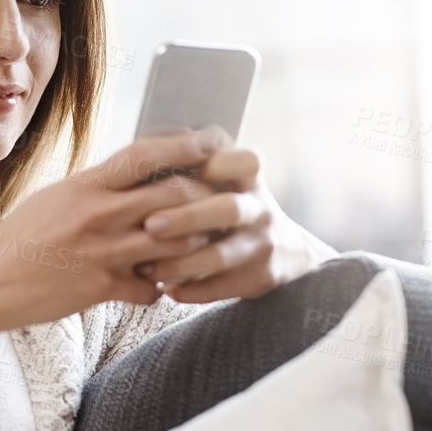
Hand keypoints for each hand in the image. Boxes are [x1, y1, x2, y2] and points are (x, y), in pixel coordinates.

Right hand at [0, 129, 233, 345]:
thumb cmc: (21, 239)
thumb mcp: (56, 198)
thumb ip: (97, 187)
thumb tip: (134, 174)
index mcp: (85, 186)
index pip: (145, 154)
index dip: (185, 145)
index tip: (211, 140)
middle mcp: (98, 216)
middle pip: (173, 197)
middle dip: (205, 197)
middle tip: (225, 197)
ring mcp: (103, 253)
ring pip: (174, 243)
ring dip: (195, 244)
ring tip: (206, 242)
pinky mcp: (103, 289)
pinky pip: (153, 289)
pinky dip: (164, 287)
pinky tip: (165, 285)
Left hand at [129, 126, 338, 302]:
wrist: (286, 251)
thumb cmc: (234, 206)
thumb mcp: (229, 178)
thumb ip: (199, 161)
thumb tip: (161, 139)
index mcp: (249, 178)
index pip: (241, 161)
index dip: (211, 164)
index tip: (172, 171)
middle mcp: (259, 208)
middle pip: (228, 209)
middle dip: (187, 217)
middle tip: (149, 225)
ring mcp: (262, 244)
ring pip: (221, 256)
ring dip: (179, 263)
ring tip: (145, 268)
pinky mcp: (260, 277)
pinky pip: (221, 288)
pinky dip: (190, 290)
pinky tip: (166, 289)